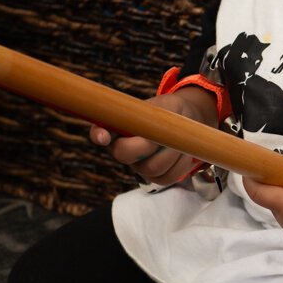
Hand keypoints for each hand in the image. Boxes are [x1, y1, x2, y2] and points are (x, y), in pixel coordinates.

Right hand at [90, 89, 214, 186]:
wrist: (184, 123)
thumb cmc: (170, 110)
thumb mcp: (165, 105)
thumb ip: (156, 113)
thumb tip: (155, 127)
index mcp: (118, 126)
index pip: (98, 130)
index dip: (98, 134)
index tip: (103, 135)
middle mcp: (121, 148)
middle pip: (123, 154)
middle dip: (148, 144)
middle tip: (164, 134)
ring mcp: (136, 165)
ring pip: (150, 168)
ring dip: (170, 153)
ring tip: (179, 139)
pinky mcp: (153, 177)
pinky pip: (165, 178)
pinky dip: (179, 165)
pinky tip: (183, 152)